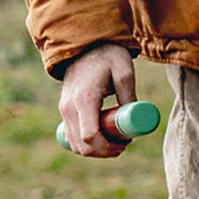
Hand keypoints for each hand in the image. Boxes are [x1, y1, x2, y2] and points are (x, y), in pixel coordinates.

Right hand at [58, 43, 137, 157]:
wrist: (84, 45)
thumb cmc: (107, 56)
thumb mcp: (124, 72)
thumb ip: (129, 96)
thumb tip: (134, 121)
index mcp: (84, 99)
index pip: (90, 136)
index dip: (109, 147)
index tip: (125, 142)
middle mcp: (69, 108)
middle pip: (82, 145)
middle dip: (104, 152)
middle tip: (123, 145)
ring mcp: (63, 110)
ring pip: (74, 145)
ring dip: (94, 150)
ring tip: (113, 142)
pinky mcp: (64, 111)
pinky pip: (70, 137)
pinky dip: (84, 145)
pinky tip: (100, 139)